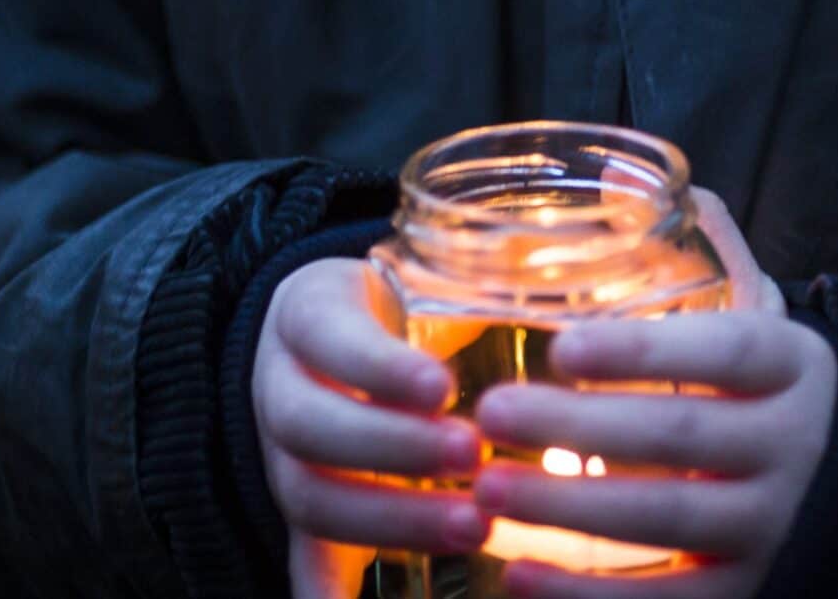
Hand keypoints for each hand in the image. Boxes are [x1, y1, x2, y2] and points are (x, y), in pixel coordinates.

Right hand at [251, 257, 487, 598]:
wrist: (326, 328)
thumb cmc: (396, 302)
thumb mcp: (421, 271)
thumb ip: (482, 278)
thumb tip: (558, 277)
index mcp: (309, 313)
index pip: (331, 338)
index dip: (380, 368)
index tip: (444, 387)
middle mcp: (280, 383)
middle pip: (310, 425)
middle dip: (392, 448)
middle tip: (474, 455)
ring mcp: (281, 452)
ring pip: (307, 495)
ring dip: (390, 518)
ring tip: (475, 525)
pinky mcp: (300, 506)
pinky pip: (302, 553)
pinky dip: (324, 590)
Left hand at [469, 192, 837, 598]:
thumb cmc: (762, 387)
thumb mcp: (755, 314)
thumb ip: (700, 247)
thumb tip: (614, 171)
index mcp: (793, 365)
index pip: (722, 352)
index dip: (641, 352)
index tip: (561, 346)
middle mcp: (793, 446)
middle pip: (680, 438)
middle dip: (579, 427)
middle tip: (493, 412)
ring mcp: (771, 526)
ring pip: (667, 522)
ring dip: (567, 511)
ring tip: (485, 488)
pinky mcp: (744, 592)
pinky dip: (587, 597)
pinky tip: (513, 573)